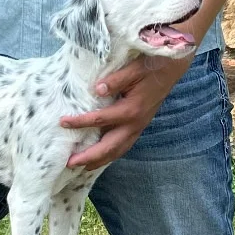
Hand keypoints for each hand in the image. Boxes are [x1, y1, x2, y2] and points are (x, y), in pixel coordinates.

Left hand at [62, 55, 188, 171]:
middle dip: (89, 157)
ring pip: (118, 151)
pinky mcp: (139, 126)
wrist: (171, 68)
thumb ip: (116, 80)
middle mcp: (135, 124)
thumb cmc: (151, 66)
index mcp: (131, 110)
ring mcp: (138, 127)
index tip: (63, 122)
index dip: (80, 122)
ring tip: (81, 167)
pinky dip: (111, 155)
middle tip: (69, 163)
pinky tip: (100, 157)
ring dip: (99, 161)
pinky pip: (124, 146)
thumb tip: (97, 90)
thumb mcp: (133, 69)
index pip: (100, 120)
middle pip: (109, 147)